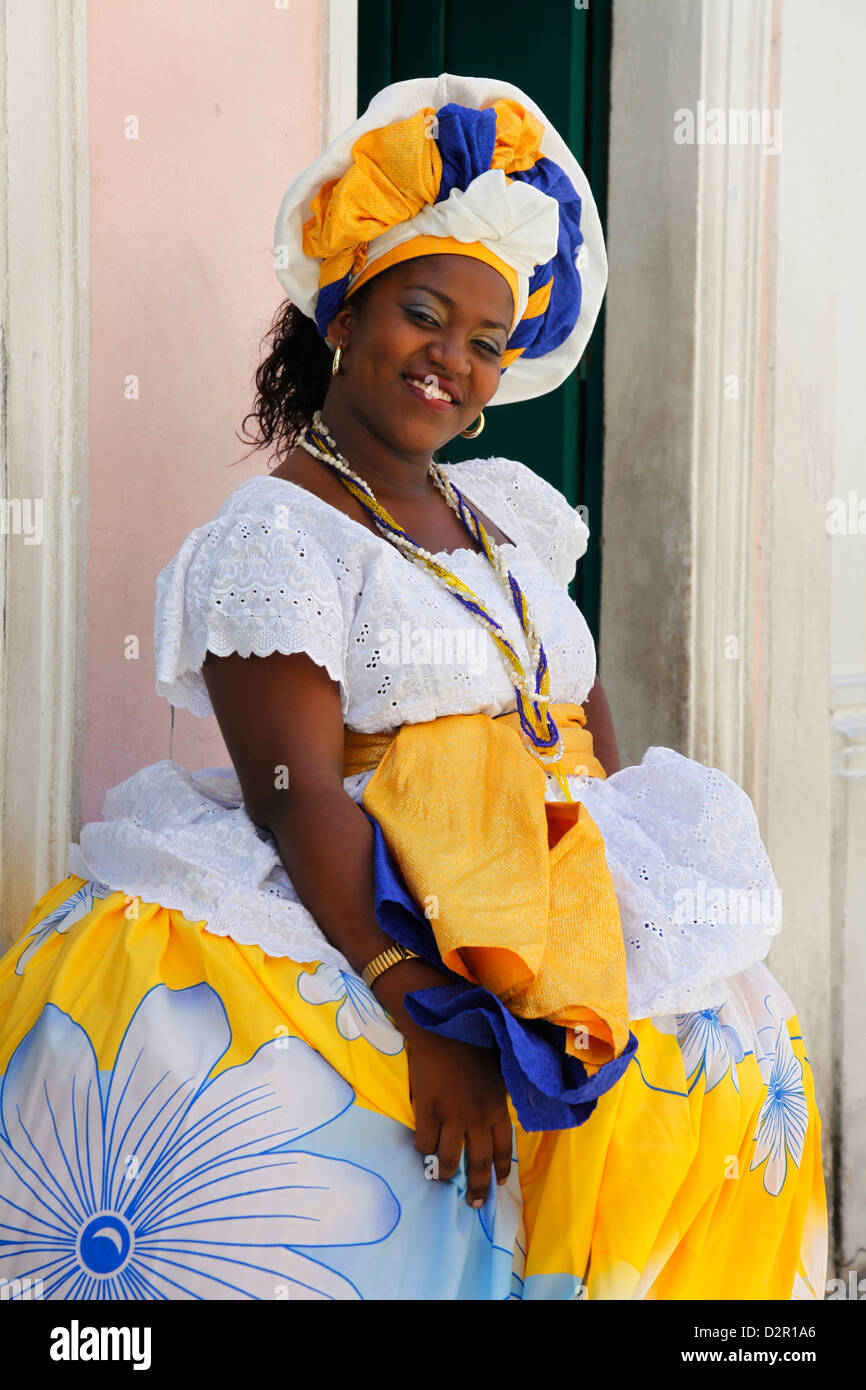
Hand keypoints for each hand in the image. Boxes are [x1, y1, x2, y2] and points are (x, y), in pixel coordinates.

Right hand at [405, 1024, 512, 1206]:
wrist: (442, 1027)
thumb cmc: (473, 1042)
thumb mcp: (497, 1071)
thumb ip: (499, 1096)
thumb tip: (501, 1115)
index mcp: (497, 1107)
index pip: (504, 1149)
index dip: (501, 1169)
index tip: (499, 1183)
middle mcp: (477, 1117)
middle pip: (478, 1163)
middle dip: (476, 1188)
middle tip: (474, 1204)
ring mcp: (450, 1115)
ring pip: (448, 1158)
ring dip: (445, 1174)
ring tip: (441, 1181)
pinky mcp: (426, 1109)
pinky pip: (423, 1142)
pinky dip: (423, 1151)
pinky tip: (422, 1152)